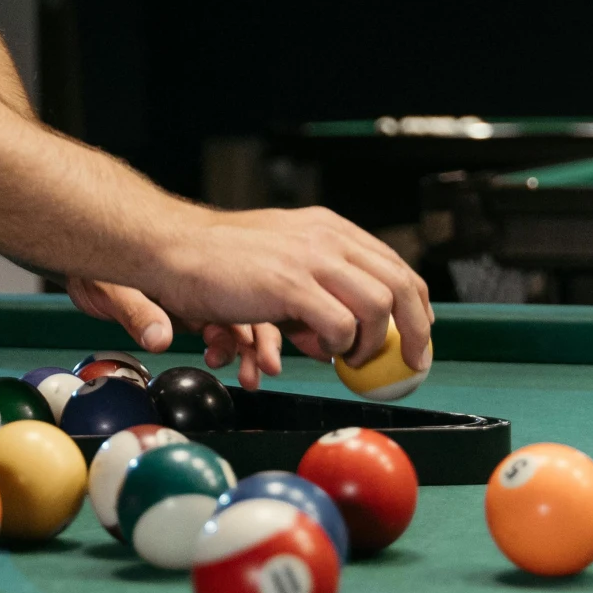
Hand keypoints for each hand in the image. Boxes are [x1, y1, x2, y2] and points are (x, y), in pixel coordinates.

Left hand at [65, 281, 281, 392]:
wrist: (84, 276)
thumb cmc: (98, 274)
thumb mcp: (115, 290)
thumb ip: (139, 313)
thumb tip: (159, 338)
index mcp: (192, 272)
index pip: (241, 296)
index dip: (257, 327)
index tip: (264, 357)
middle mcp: (200, 285)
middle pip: (247, 312)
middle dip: (260, 344)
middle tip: (261, 370)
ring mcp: (195, 302)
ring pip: (235, 327)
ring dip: (245, 353)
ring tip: (250, 377)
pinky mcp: (185, 316)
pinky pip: (216, 336)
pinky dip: (225, 352)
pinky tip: (222, 365)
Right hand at [153, 204, 430, 372]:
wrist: (174, 250)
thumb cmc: (219, 264)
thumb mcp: (280, 267)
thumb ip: (314, 294)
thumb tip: (340, 338)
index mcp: (328, 229)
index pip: (395, 265)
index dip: (415, 305)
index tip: (418, 337)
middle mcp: (327, 237)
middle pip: (400, 284)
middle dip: (416, 331)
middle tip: (411, 364)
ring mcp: (311, 257)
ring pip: (378, 306)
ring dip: (372, 343)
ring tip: (349, 359)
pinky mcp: (291, 283)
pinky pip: (341, 324)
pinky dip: (340, 345)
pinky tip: (320, 350)